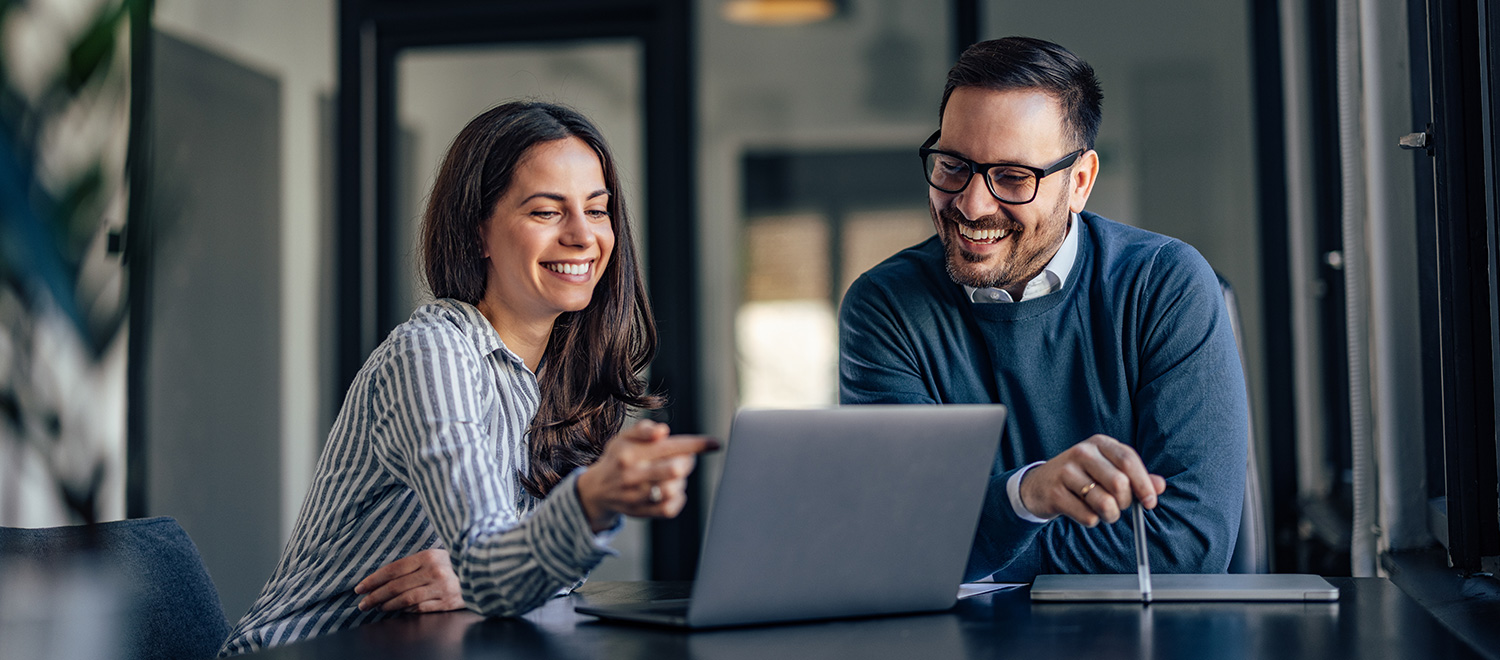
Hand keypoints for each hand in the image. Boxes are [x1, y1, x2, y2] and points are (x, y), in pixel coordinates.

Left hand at [354, 548, 463, 612]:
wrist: (485, 571)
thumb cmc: (457, 563)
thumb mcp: (437, 556)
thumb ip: (415, 564)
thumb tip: (386, 578)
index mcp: (428, 556)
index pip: (393, 569)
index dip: (373, 580)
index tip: (360, 588)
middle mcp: (434, 571)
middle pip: (395, 586)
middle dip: (375, 596)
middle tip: (362, 603)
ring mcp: (442, 588)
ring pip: (405, 599)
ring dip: (387, 605)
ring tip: (377, 608)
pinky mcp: (449, 602)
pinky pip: (421, 608)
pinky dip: (406, 610)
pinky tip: (398, 610)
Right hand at [575, 420, 719, 531]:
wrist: (596, 490)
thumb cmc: (617, 458)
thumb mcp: (623, 438)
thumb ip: (642, 429)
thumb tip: (662, 430)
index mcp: (630, 453)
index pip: (669, 446)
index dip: (696, 445)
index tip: (714, 444)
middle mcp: (632, 475)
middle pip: (674, 469)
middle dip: (686, 462)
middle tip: (684, 459)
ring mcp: (636, 496)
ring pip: (673, 490)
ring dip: (681, 481)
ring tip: (675, 475)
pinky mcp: (640, 512)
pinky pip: (669, 509)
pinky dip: (678, 499)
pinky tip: (674, 491)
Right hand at [1019, 434, 1166, 526]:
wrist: (1039, 485)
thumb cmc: (1082, 478)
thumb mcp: (1108, 470)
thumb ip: (1136, 477)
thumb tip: (1160, 486)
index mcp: (1099, 443)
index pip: (1128, 460)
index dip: (1144, 483)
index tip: (1150, 502)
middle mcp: (1082, 453)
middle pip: (1119, 483)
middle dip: (1125, 502)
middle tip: (1120, 506)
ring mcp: (1066, 472)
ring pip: (1105, 503)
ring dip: (1110, 515)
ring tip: (1103, 511)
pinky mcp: (1055, 493)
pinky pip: (1087, 516)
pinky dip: (1091, 520)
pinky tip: (1082, 511)